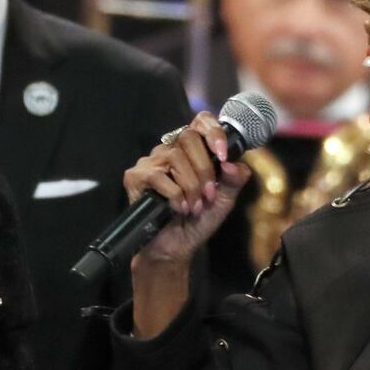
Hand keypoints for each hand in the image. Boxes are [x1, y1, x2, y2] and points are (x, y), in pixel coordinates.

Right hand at [122, 111, 251, 267]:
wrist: (175, 248)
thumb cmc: (197, 222)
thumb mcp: (224, 199)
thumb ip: (234, 179)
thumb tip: (232, 163)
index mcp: (192, 151)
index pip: (201, 121)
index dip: (214, 132)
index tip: (223, 155)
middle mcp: (169, 151)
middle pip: (188, 137)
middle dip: (204, 168)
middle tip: (208, 194)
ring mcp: (151, 162)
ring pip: (174, 157)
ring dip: (190, 186)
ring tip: (194, 207)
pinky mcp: (135, 177)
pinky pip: (157, 176)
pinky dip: (174, 195)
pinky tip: (178, 209)